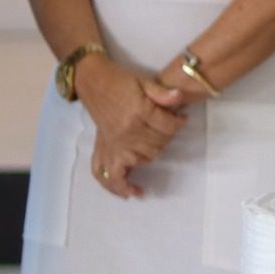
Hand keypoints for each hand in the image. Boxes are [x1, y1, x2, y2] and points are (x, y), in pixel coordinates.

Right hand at [77, 55, 187, 198]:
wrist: (93, 81)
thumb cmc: (121, 81)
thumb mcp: (144, 82)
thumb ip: (162, 92)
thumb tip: (179, 97)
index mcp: (137, 113)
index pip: (167, 127)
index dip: (178, 124)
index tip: (181, 121)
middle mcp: (126, 132)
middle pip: (158, 146)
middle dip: (166, 139)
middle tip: (166, 130)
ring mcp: (114, 143)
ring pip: (142, 160)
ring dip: (151, 155)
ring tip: (154, 148)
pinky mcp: (103, 149)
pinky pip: (108, 175)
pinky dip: (120, 186)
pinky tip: (133, 192)